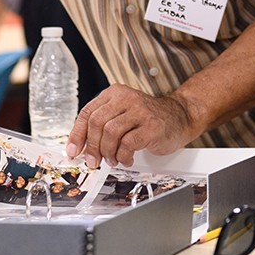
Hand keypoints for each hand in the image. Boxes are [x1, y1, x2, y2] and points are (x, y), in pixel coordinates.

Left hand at [66, 85, 197, 167]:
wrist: (180, 116)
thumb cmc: (149, 118)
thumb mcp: (123, 114)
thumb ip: (103, 125)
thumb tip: (81, 146)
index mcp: (115, 93)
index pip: (87, 112)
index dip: (77, 134)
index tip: (74, 151)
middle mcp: (126, 98)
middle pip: (97, 123)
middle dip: (92, 147)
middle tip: (94, 161)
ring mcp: (140, 111)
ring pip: (110, 133)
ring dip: (108, 152)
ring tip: (114, 159)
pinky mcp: (151, 126)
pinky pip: (128, 144)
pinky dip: (123, 156)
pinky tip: (127, 159)